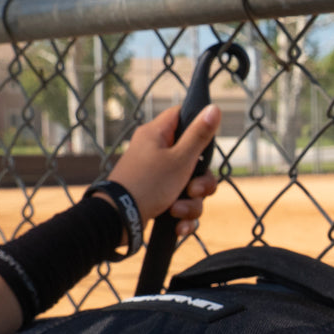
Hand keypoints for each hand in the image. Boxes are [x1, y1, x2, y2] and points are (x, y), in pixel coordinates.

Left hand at [107, 105, 221, 240]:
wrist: (119, 221)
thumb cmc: (148, 185)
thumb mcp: (180, 159)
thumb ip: (199, 135)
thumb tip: (214, 107)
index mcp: (157, 134)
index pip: (182, 115)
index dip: (198, 127)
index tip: (204, 144)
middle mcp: (155, 152)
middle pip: (194, 159)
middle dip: (200, 182)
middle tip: (192, 189)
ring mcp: (155, 176)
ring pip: (190, 186)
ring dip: (190, 203)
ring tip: (176, 211)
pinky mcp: (156, 197)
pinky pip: (180, 203)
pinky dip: (182, 215)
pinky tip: (178, 226)